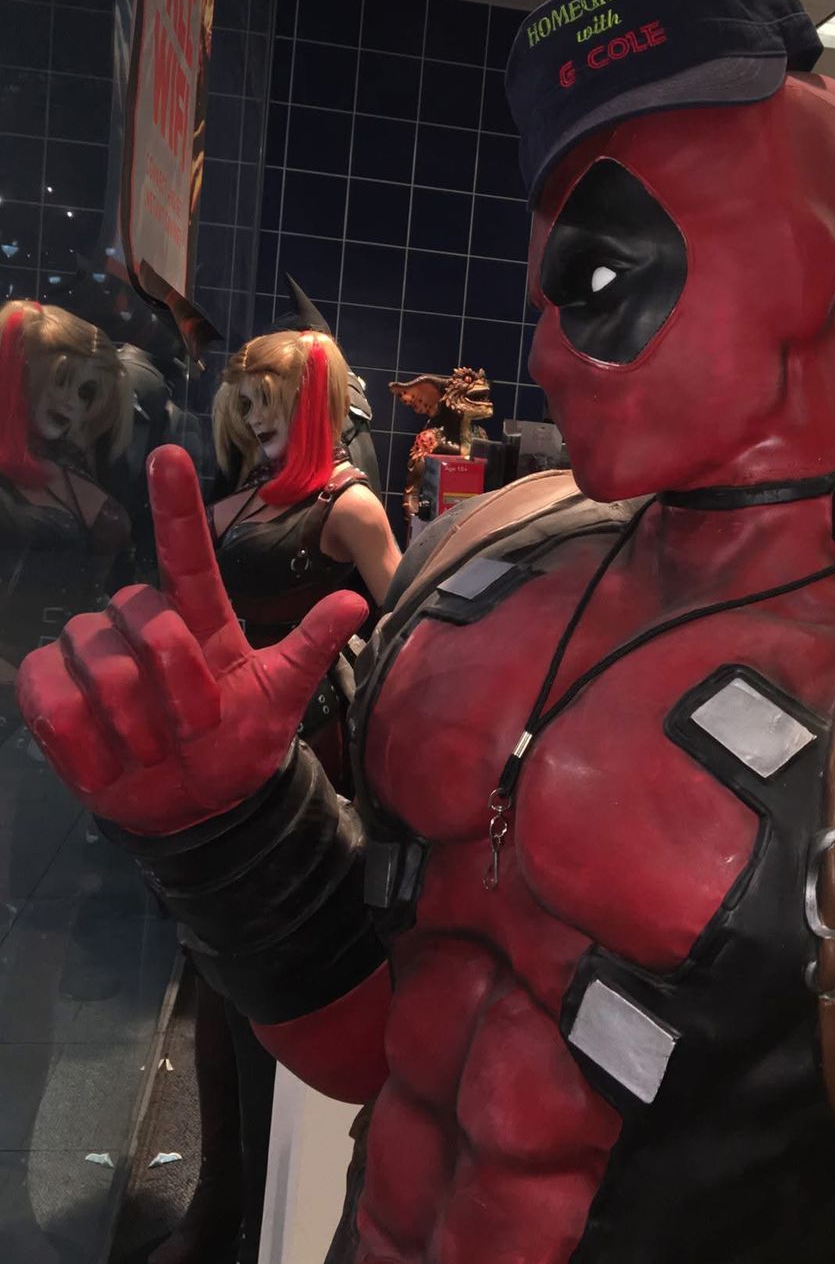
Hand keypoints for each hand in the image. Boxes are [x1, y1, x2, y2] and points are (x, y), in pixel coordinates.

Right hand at [16, 446, 367, 834]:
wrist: (196, 807)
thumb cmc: (238, 743)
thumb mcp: (281, 699)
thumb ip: (310, 648)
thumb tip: (355, 601)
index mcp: (201, 619)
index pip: (185, 553)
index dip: (176, 505)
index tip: (169, 456)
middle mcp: (145, 626)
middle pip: (142, 612)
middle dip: (172, 677)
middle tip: (196, 729)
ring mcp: (94, 656)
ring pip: (96, 657)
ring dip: (132, 720)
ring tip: (154, 751)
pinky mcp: (52, 692)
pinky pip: (49, 695)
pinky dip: (80, 737)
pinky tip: (107, 762)